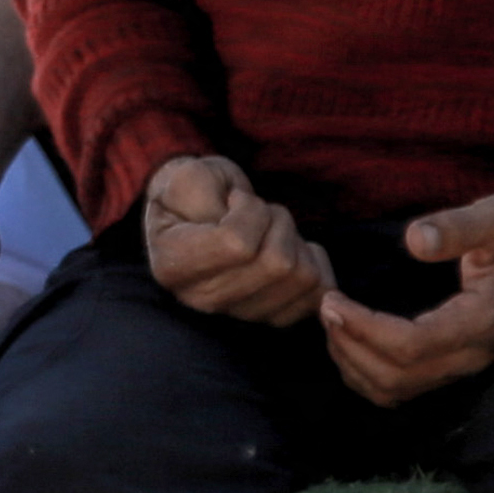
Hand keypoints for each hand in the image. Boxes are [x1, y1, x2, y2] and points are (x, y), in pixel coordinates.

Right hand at [140, 150, 323, 325]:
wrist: (199, 214)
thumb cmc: (194, 192)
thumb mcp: (187, 176)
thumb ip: (200, 194)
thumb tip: (236, 235)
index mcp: (174, 266)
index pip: (237, 245)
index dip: (249, 211)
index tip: (233, 200)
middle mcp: (205, 299)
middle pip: (277, 263)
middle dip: (276, 221)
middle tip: (256, 212)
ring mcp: (240, 313)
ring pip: (302, 275)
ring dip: (294, 240)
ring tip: (269, 230)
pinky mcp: (273, 316)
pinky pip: (319, 293)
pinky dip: (315, 262)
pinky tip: (293, 248)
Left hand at [318, 195, 493, 407]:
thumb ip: (458, 226)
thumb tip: (414, 239)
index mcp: (482, 320)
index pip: (410, 344)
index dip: (364, 328)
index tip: (333, 300)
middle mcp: (474, 353)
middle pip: (396, 375)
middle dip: (351, 346)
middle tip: (325, 307)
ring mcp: (466, 364)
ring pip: (395, 389)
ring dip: (354, 364)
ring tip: (332, 323)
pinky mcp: (455, 364)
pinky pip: (402, 387)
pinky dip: (367, 372)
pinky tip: (351, 340)